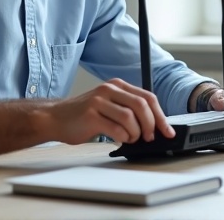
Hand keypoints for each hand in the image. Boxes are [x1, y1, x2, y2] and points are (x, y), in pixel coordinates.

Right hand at [45, 78, 175, 144]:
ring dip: (135, 133)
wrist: (56, 117)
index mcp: (117, 85)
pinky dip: (123, 137)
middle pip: (142, 105)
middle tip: (149, 137)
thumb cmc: (85, 114)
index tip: (167, 131)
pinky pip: (116, 128)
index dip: (161, 116)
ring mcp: (99, 101)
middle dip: (151, 125)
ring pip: (130, 117)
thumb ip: (128, 109)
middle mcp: (109, 89)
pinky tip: (120, 139)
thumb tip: (154, 125)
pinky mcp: (91, 115)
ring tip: (130, 138)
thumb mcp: (109, 104)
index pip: (147, 97)